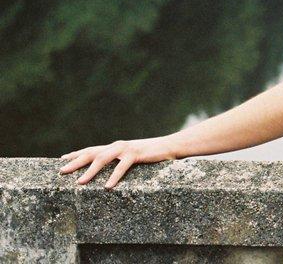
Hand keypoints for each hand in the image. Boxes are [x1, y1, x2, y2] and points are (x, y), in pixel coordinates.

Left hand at [58, 137, 177, 188]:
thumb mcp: (132, 157)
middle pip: (92, 153)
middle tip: (62, 171)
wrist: (171, 145)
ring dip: (90, 171)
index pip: (91, 149)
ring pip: (103, 158)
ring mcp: (126, 149)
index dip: (76, 154)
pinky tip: (108, 186)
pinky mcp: (137, 154)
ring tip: (80, 182)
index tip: (61, 159)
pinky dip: (114, 176)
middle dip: (75, 162)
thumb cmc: (151, 154)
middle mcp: (117, 146)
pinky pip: (122, 166)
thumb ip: (119, 161)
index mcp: (115, 147)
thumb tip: (106, 173)